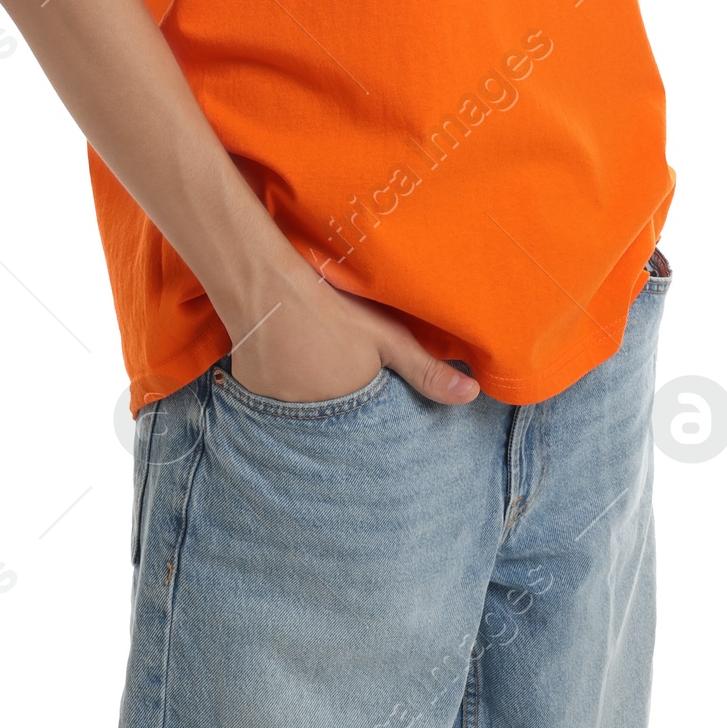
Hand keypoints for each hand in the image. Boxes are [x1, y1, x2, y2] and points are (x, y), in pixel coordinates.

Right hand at [225, 256, 480, 406]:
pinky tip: (287, 373)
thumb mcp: (386, 338)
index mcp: (352, 413)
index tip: (378, 413)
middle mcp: (315, 425)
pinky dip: (283, 399)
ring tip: (314, 378)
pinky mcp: (254, 403)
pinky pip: (275, 412)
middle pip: (337, 431)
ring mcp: (280, 417)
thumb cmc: (332, 310)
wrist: (266, 289)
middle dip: (346, 423)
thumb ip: (427, 371)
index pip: (372, 438)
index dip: (377, 426)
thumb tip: (473, 395)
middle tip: (343, 390)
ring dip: (313, 410)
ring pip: (306, 422)